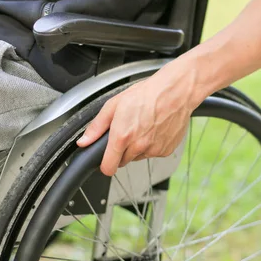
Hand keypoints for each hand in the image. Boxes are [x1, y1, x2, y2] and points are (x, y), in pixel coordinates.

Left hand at [76, 68, 199, 175]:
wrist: (176, 92)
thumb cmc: (148, 94)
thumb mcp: (115, 105)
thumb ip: (97, 126)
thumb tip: (84, 141)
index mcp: (122, 136)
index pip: (108, 168)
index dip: (105, 164)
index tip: (106, 159)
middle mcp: (138, 146)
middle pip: (123, 161)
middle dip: (122, 151)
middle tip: (128, 131)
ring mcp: (154, 150)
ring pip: (139, 157)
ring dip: (138, 147)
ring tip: (144, 126)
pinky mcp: (166, 150)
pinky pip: (154, 153)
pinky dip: (152, 145)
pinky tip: (155, 129)